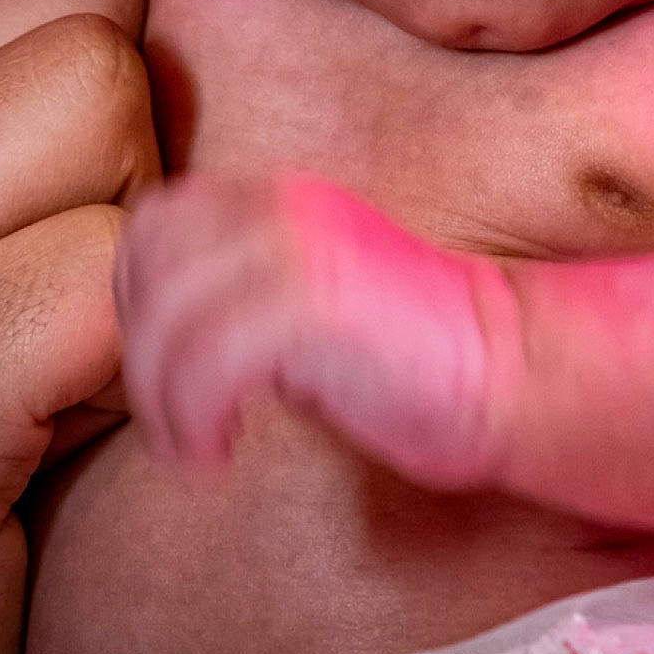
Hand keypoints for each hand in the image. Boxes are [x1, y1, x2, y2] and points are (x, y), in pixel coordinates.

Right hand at [0, 0, 158, 653]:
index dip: (83, 46)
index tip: (35, 196)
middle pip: (83, 1)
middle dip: (120, 141)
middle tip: (32, 287)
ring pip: (103, 103)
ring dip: (127, 242)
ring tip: (37, 354)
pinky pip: (109, 276)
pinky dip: (126, 365)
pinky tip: (48, 436)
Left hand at [117, 171, 516, 491]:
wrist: (513, 370)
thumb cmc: (405, 359)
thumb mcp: (305, 308)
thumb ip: (237, 296)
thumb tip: (153, 335)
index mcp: (276, 197)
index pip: (153, 226)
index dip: (140, 305)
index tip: (169, 375)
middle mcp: (281, 204)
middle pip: (146, 261)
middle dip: (140, 348)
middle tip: (173, 417)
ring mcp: (299, 246)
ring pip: (167, 313)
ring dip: (161, 396)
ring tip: (194, 446)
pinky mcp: (318, 302)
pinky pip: (206, 360)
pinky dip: (192, 420)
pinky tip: (216, 456)